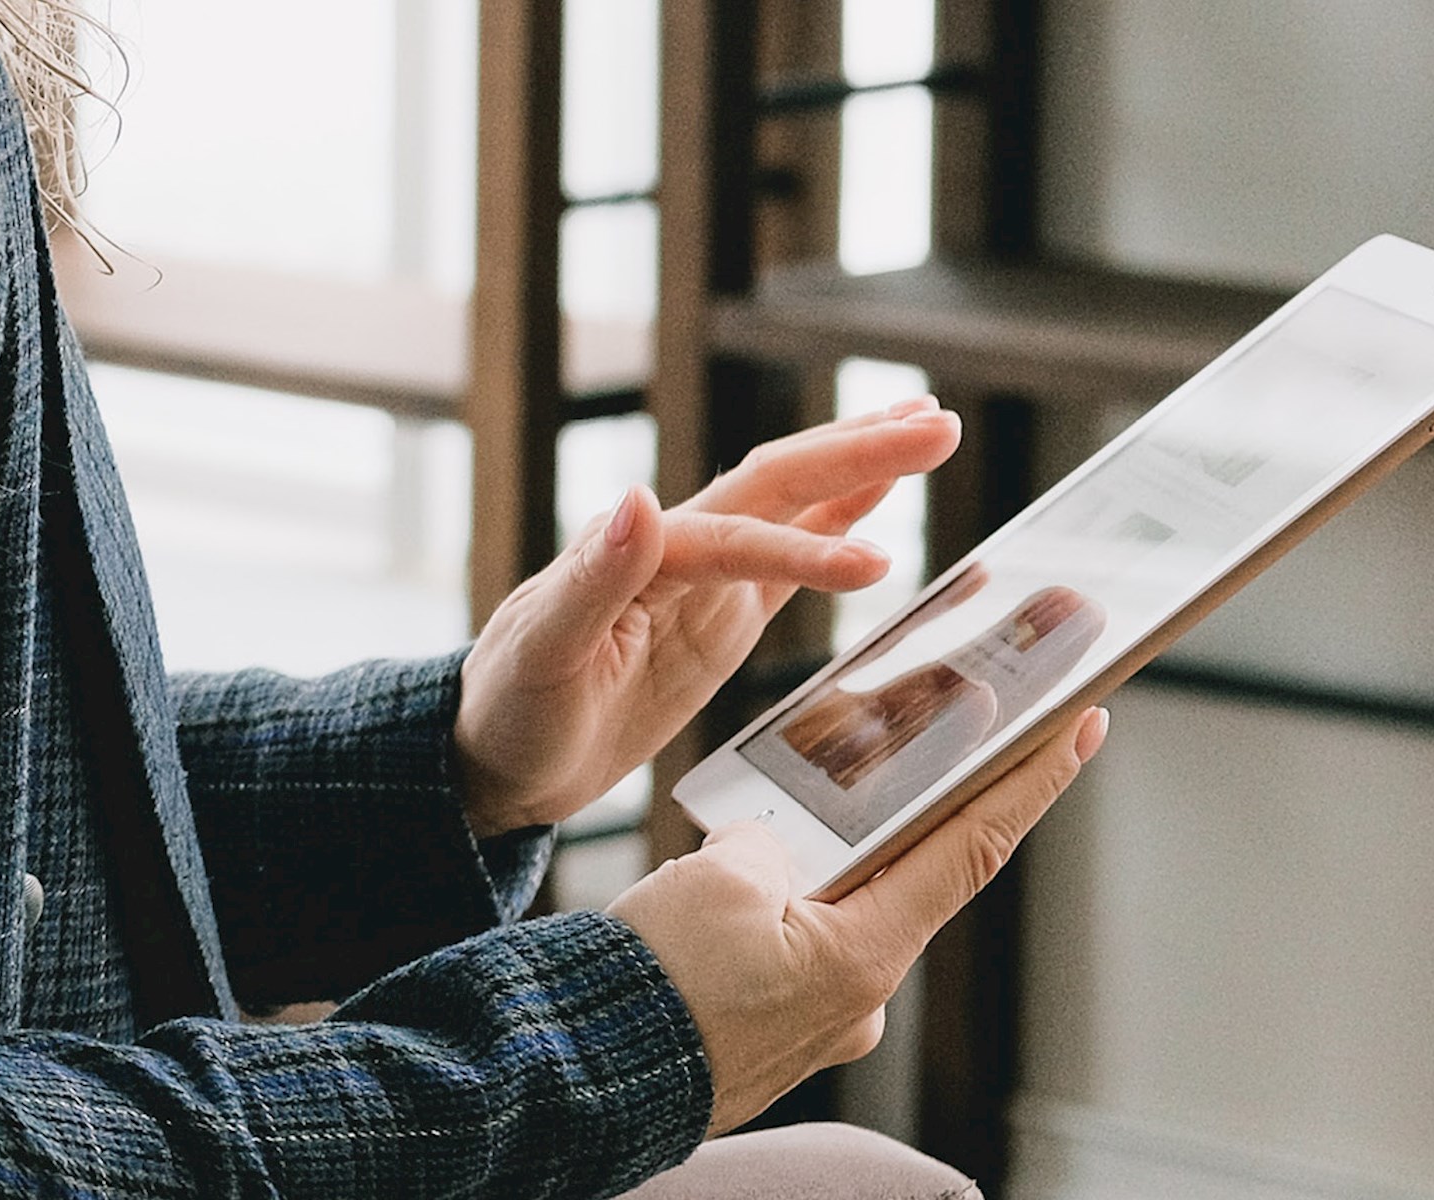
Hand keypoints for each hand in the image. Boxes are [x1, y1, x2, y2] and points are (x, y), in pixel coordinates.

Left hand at [454, 397, 962, 836]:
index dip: (805, 551)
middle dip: (856, 455)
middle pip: (777, 486)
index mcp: (637, 558)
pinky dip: (836, 524)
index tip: (875, 568)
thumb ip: (591, 580)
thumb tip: (638, 497)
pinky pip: (787, 560)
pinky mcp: (716, 617)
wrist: (495, 758)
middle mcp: (672, 551)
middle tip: (938, 424)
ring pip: (792, 506)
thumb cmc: (509, 710)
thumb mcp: (541, 654)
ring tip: (930, 427)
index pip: (737, 540)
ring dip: (857, 467)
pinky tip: (878, 498)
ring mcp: (699, 581)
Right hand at [608, 709, 1108, 1135]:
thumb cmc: (650, 989)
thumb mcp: (719, 878)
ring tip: (726, 855)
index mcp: (862, 955)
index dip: (1032, 782)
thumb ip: (772, 841)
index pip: (973, 848)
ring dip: (794, 873)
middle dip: (877, 819)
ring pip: (826, 914)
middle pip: (899, 878)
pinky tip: (705, 906)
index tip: (1080, 727)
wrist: (579, 1078)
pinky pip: (782, 952)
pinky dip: (758, 916)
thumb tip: (773, 847)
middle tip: (869, 765)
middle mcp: (856, 996)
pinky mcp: (771, 1034)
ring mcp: (815, 1022)